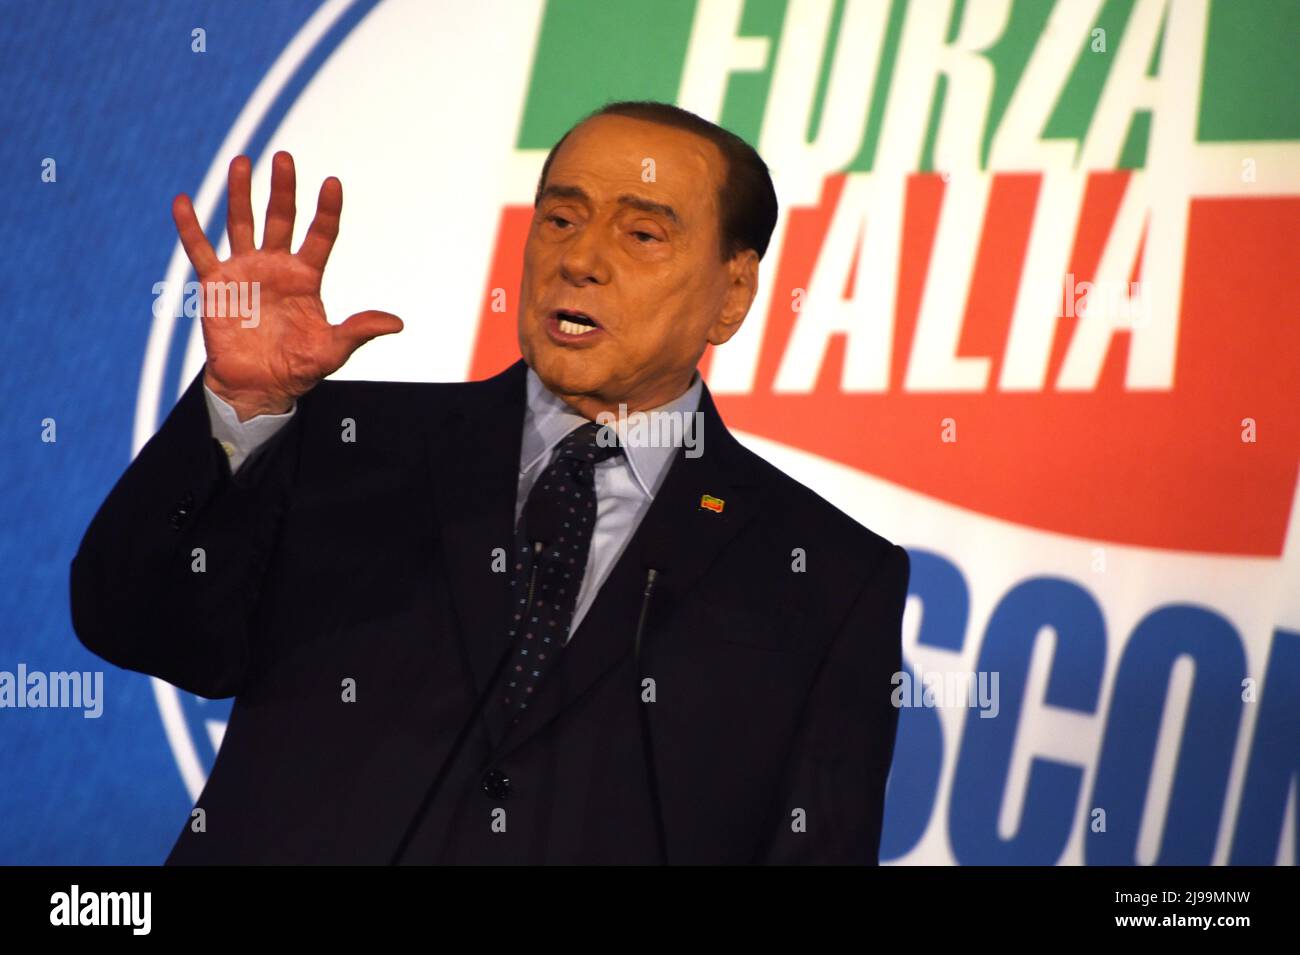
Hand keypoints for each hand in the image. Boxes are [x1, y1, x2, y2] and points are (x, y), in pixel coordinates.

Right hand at [172, 150, 402, 420]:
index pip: (320, 235)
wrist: (258, 387)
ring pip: (242, 223)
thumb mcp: (333, 350)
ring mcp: (245, 270)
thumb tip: (397, 323)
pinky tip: (183, 201)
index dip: (327, 211)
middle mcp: (276, 266)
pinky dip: (190, 227)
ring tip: (242, 161)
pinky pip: (200, 250)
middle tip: (284, 158)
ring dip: (241, 194)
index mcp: (306, 277)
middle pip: (281, 218)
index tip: (333, 183)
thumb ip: (359, 331)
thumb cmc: (298, 368)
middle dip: (283, 189)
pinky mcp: (217, 283)